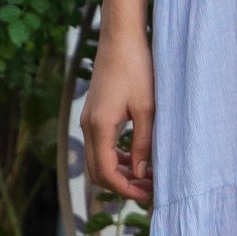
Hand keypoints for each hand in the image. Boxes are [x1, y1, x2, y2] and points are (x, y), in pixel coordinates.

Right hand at [82, 32, 155, 203]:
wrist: (120, 39)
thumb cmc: (136, 68)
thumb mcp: (147, 109)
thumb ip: (144, 144)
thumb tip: (142, 175)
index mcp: (99, 127)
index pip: (106, 173)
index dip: (126, 190)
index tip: (147, 196)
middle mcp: (88, 126)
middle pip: (98, 172)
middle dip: (122, 186)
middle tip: (148, 191)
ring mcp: (88, 120)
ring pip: (98, 161)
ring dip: (119, 173)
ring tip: (146, 178)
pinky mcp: (93, 115)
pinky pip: (100, 146)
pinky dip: (116, 158)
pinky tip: (137, 158)